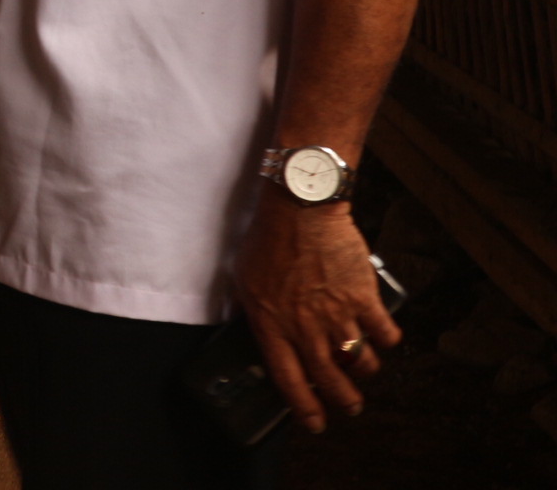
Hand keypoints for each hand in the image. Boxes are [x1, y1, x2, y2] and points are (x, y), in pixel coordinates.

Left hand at [233, 188, 400, 433]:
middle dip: (343, 401)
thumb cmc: (267, 240)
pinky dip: (388, 341)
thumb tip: (247, 326)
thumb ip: (249, 310)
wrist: (300, 209)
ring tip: (363, 371)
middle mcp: (306, 328)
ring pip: (360, 362)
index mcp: (273, 325)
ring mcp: (337, 315)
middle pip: (329, 381)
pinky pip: (385, 334)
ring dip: (364, 372)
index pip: (288, 380)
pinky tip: (384, 338)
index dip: (303, 407)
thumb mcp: (244, 279)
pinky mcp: (364, 298)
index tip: (314, 422)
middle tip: (349, 406)